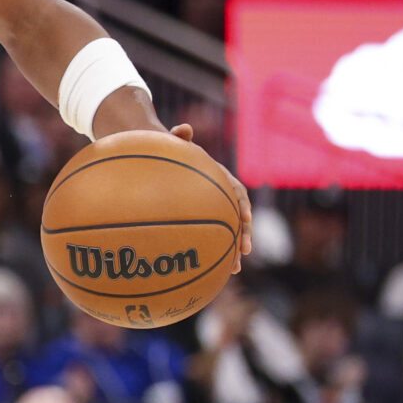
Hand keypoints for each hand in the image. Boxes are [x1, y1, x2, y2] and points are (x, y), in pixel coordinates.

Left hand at [168, 122, 252, 267]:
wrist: (157, 161)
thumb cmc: (165, 152)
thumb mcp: (171, 143)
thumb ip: (178, 137)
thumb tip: (184, 128)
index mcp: (217, 178)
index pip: (236, 190)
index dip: (242, 204)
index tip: (244, 218)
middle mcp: (219, 195)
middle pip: (237, 216)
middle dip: (243, 234)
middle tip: (243, 251)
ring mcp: (211, 209)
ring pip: (228, 232)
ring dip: (233, 250)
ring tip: (233, 269)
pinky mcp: (201, 221)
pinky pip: (211, 240)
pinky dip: (215, 255)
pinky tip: (213, 273)